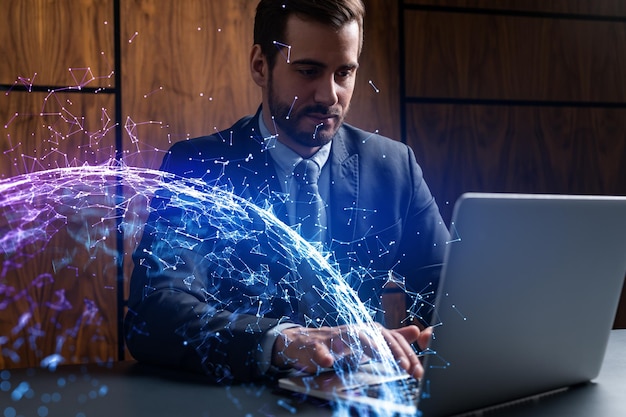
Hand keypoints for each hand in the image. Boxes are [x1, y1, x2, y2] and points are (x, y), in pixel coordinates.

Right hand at [272, 324, 432, 378]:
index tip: (416, 370)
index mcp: (366, 332)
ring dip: (366, 345)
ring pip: (350, 335)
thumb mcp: (366, 343)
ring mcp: (333, 337)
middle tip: (405, 366)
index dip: (405, 352)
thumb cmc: (336, 345)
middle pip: (376, 335)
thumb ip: (390, 339)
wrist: (302, 343)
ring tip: (379, 355)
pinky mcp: (314, 345)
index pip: (390, 337)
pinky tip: (328, 361)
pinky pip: (319, 349)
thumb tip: (416, 331)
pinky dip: (323, 354)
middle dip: (392, 350)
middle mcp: (352, 331)